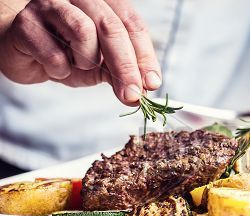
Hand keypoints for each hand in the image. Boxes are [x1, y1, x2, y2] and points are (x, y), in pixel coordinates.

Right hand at [0, 0, 160, 104]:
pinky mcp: (26, 22)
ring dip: (86, 60)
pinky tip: (54, 67)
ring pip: (83, 31)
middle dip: (126, 67)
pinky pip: (52, 51)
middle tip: (133, 96)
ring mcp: (50, 5)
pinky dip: (59, 69)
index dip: (145, 55)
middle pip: (112, 28)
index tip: (152, 83)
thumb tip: (143, 90)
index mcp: (104, 3)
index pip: (132, 24)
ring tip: (77, 65)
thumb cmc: (64, 52)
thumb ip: (120, 72)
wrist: (20, 50)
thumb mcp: (99, 64)